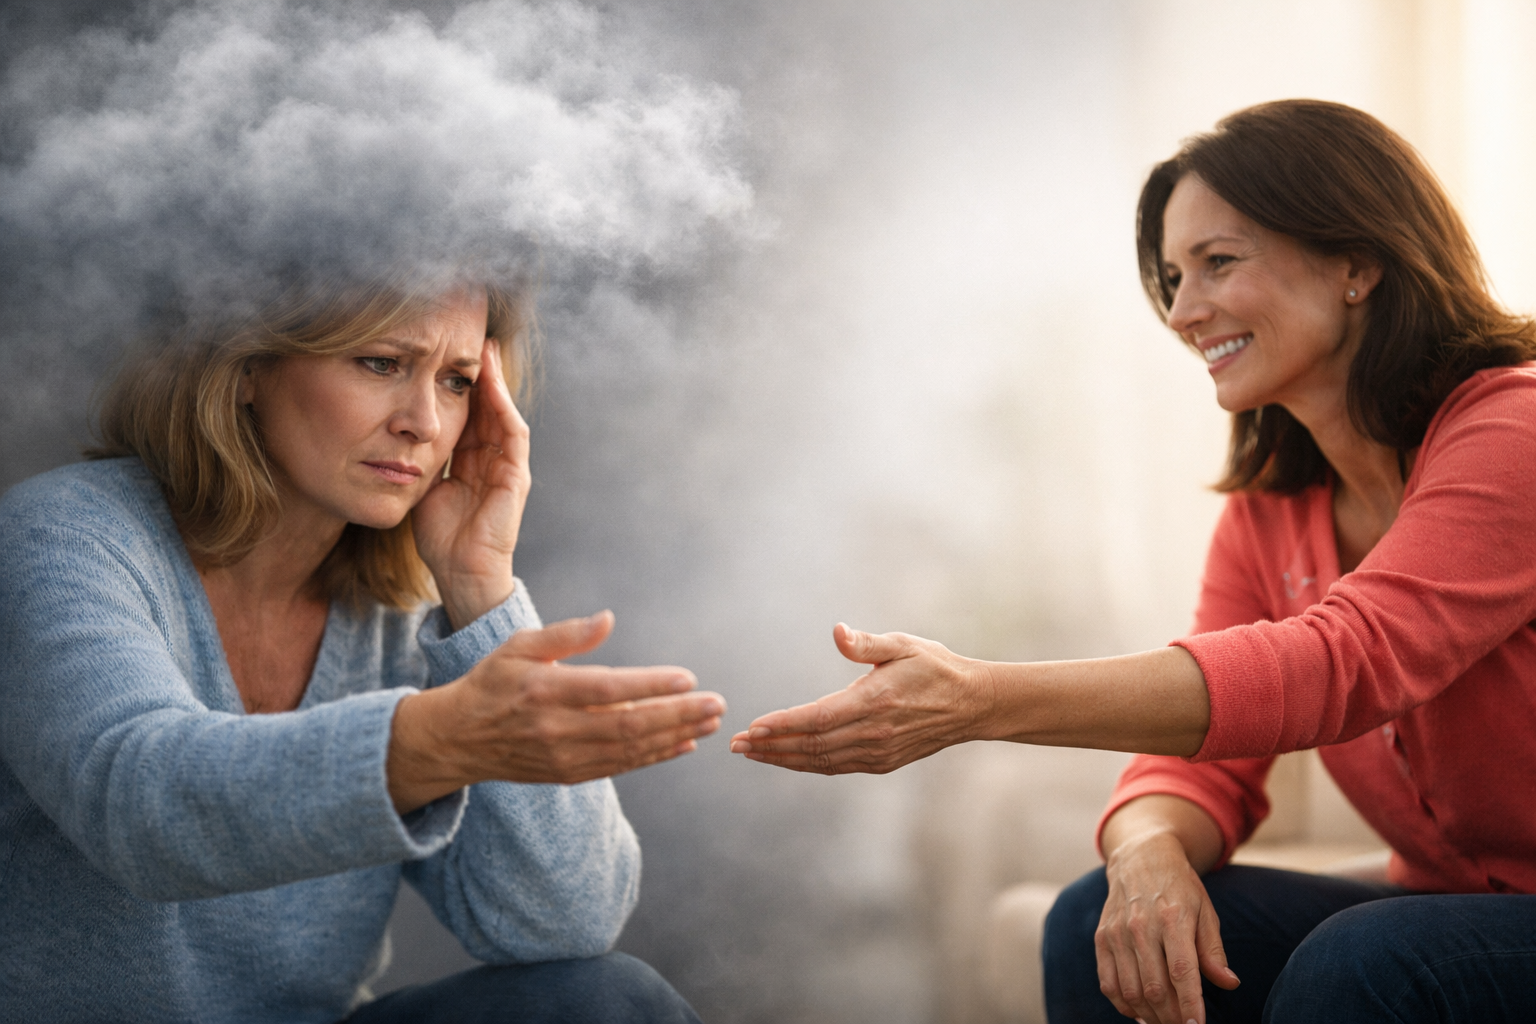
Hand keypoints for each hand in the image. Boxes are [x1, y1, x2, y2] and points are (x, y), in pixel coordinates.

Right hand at [389, 611, 724, 811]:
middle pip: (628, 725)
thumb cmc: (493, 681)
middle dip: (678, 715)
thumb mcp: (519, 646)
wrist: (458, 738)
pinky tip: (683, 743)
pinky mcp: (569, 773)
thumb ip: (565, 634)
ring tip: (711, 721)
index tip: (688, 678)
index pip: (607, 689)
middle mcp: (556, 728)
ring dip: (675, 736)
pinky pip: (620, 766)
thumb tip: (610, 618)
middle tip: (717, 704)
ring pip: (630, 749)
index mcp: (544, 690)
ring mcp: (564, 756)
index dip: (649, 686)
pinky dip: (655, 756)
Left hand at [413, 338, 528, 629]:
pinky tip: (492, 385)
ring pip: (503, 413)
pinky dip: (504, 407)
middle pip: (489, 406)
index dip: (460, 385)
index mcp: (473, 462)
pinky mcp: (516, 477)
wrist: (461, 574)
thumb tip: (389, 435)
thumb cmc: (441, 539)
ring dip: (496, 382)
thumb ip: (416, 460)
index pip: (469, 414)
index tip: (446, 356)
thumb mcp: (423, 488)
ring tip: (486, 350)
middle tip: (472, 338)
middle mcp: (494, 460)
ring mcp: (509, 467)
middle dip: (482, 374)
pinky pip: (513, 434)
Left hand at [728, 623, 992, 773]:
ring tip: (753, 753)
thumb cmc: (935, 666)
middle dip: (771, 746)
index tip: (752, 727)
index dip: (783, 725)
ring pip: (821, 761)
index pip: (818, 718)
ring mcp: (878, 752)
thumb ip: (866, 643)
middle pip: (812, 746)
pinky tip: (787, 759)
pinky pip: (836, 767)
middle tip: (737, 744)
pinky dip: (807, 765)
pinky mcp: (882, 762)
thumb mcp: (903, 644)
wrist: (973, 704)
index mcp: (875, 702)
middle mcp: (874, 733)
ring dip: (784, 758)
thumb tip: (837, 631)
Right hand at [1096, 829, 1238, 1023]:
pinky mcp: (1102, 938)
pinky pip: (1108, 983)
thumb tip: (1229, 983)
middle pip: (1155, 988)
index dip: (1190, 1005)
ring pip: (1130, 990)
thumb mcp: (1205, 910)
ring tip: (1165, 1023)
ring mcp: (1117, 933)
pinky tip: (1140, 1012)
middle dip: (1171, 1018)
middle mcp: (1141, 926)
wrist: (1140, 857)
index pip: (1182, 972)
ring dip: (1149, 1016)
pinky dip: (1123, 1005)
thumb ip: (1214, 950)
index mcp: (1173, 918)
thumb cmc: (1179, 887)